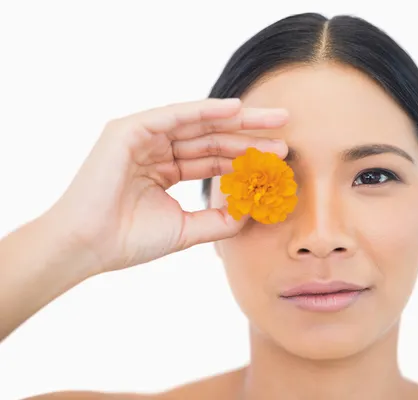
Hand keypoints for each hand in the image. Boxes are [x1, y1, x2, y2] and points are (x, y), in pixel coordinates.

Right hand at [47, 98, 287, 274]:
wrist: (88, 246)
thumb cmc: (129, 240)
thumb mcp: (186, 228)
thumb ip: (220, 219)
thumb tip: (253, 209)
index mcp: (165, 171)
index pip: (214, 159)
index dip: (247, 158)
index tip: (279, 159)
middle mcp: (155, 150)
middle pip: (212, 137)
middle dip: (250, 133)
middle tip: (286, 129)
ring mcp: (142, 138)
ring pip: (199, 124)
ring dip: (238, 120)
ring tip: (274, 120)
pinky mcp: (129, 129)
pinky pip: (176, 115)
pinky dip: (205, 111)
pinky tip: (237, 110)